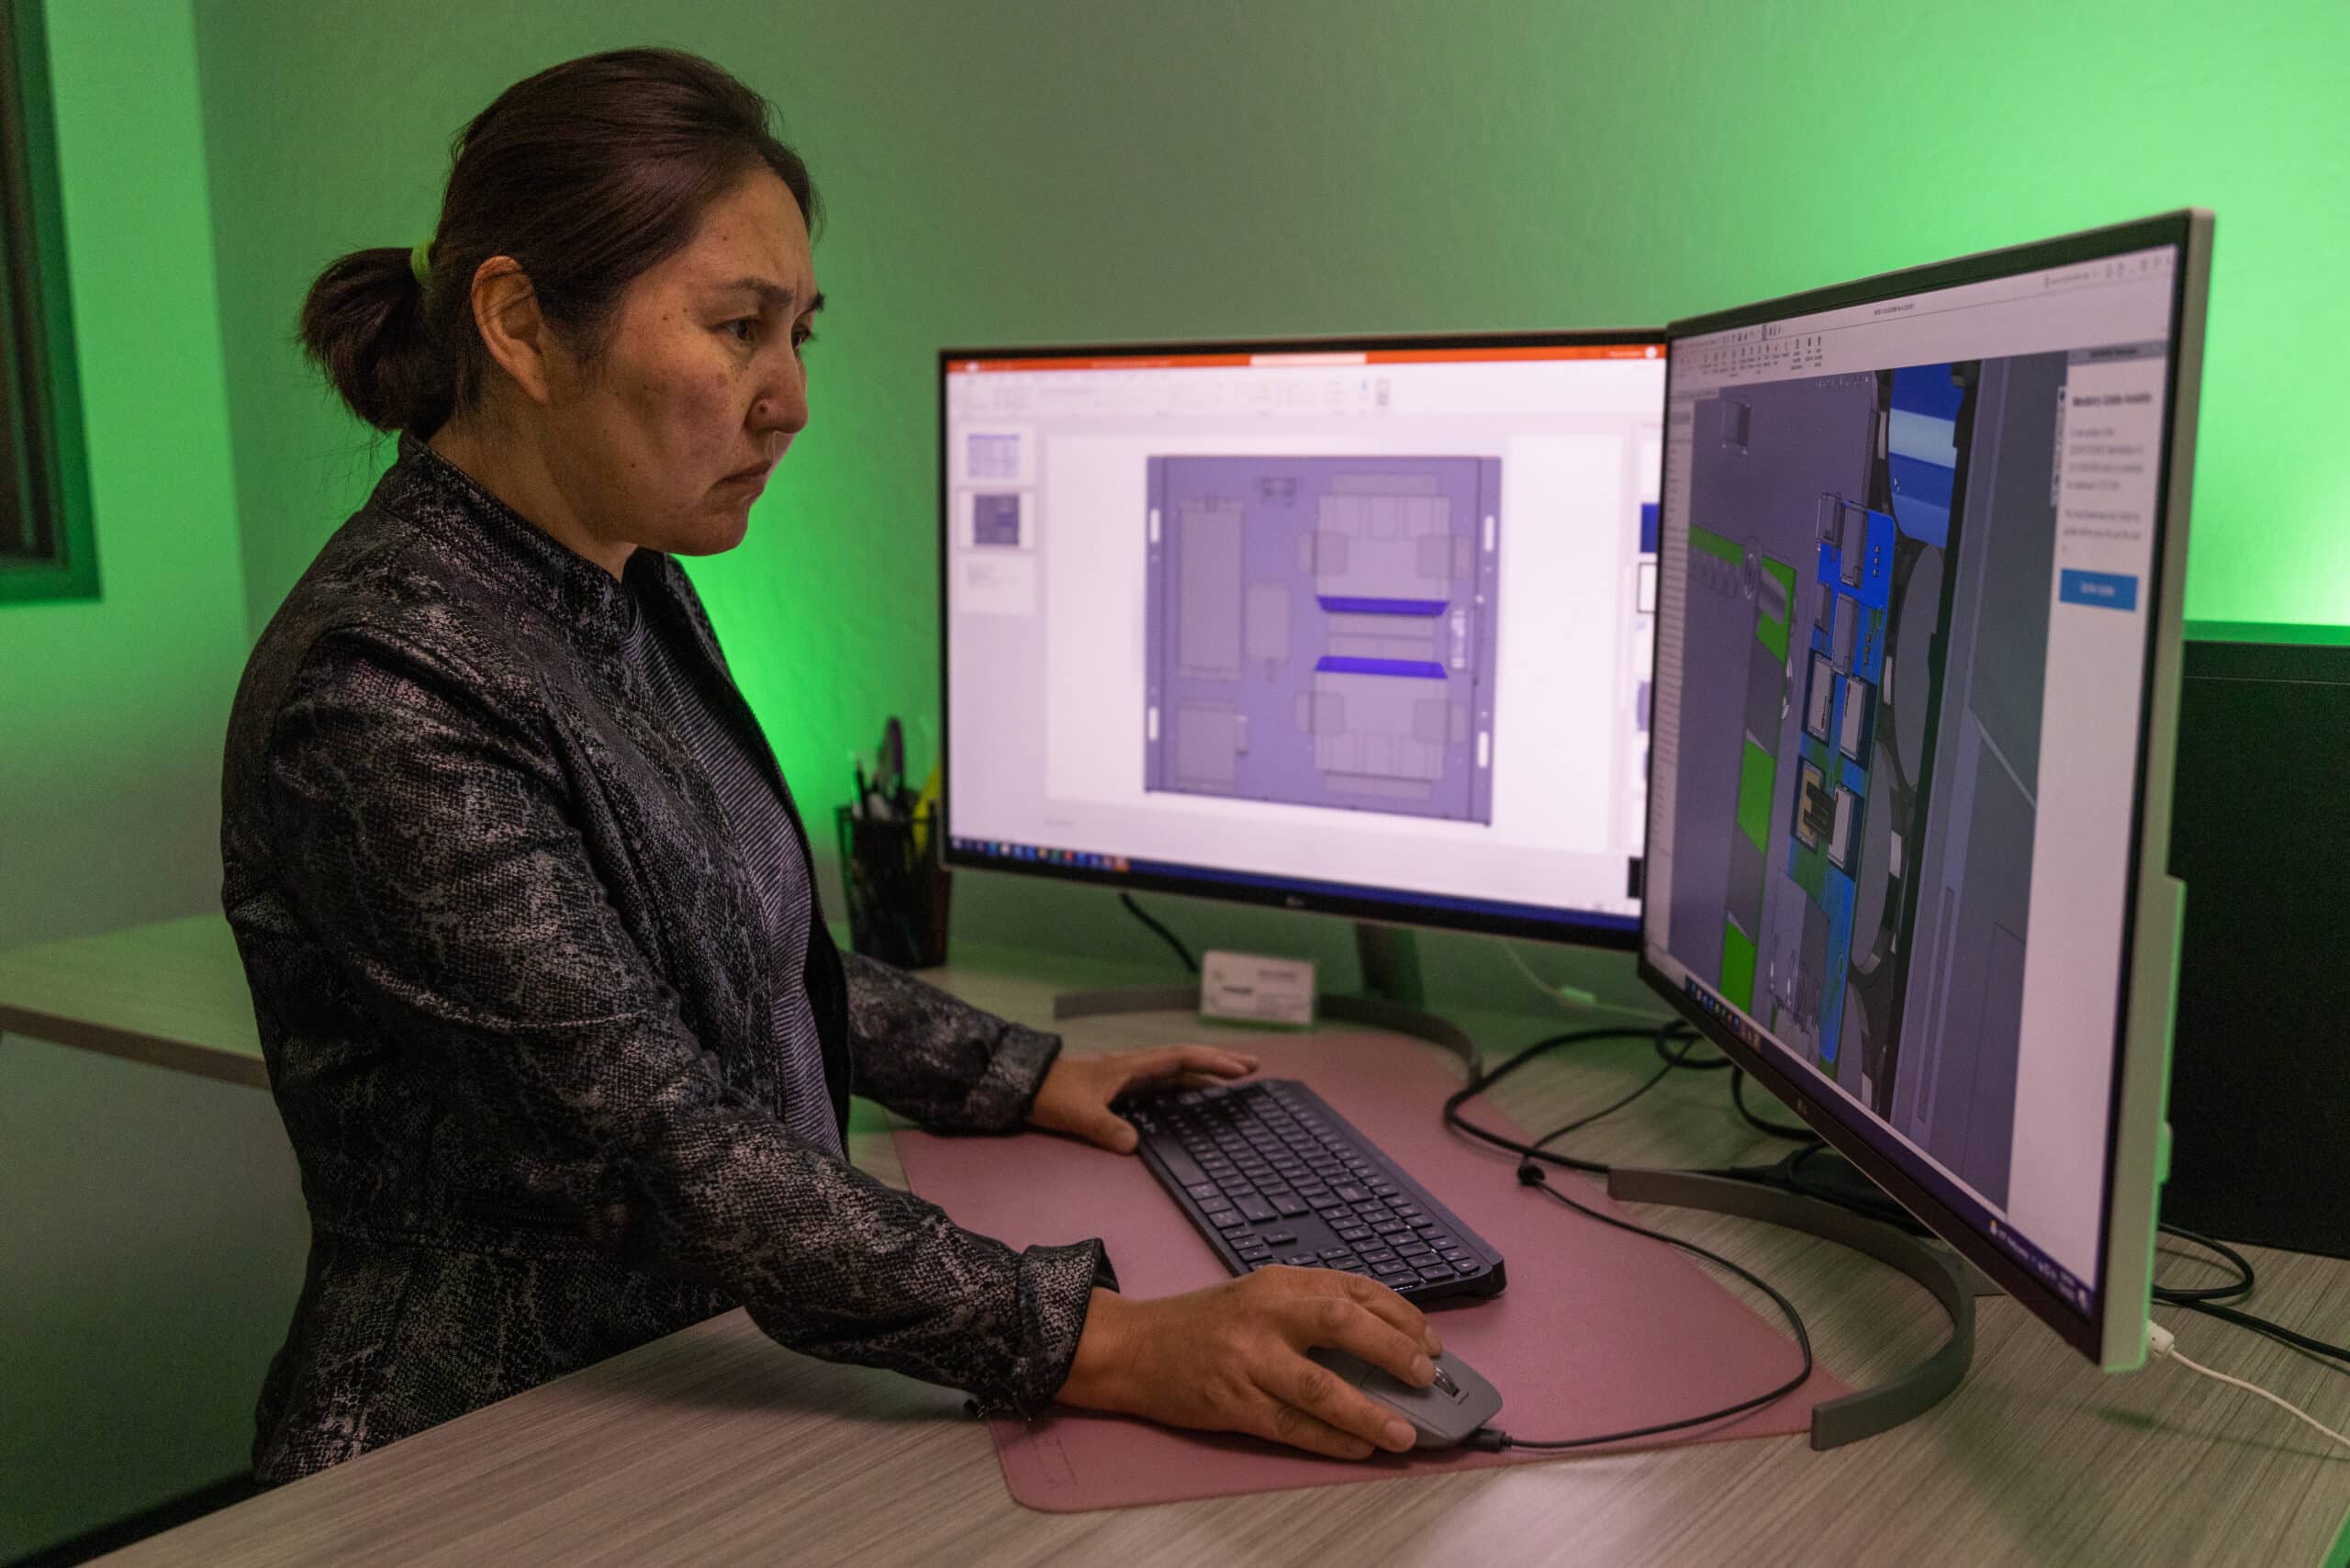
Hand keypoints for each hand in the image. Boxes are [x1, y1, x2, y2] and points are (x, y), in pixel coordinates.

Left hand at [1027, 1044, 1258, 1153]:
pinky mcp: (1119, 1087)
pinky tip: (1193, 1092)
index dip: (1211, 1063)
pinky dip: (1184, 1083)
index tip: (1240, 1070)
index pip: (1179, 1059)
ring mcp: (1127, 1075)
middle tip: (1253, 1066)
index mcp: (1129, 1067)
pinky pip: (1161, 1082)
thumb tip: (1134, 1146)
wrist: (1024, 1085)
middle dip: (1219, 1061)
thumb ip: (1107, 1129)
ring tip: (1234, 1077)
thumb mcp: (1079, 1116)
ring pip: (1174, 1069)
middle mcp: (1133, 1066)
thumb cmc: (1051, 1095)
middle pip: (1184, 1059)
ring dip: (1204, 1070)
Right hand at [1057, 1269, 1444, 1458]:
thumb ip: (1311, 1310)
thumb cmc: (1204, 1322)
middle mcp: (1266, 1314)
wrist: (1134, 1347)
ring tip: (1404, 1432)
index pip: (1353, 1289)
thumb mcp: (1259, 1295)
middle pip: (1341, 1324)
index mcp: (1279, 1282)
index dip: (1400, 1315)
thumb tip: (1384, 1345)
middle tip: (1426, 1376)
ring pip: (1320, 1388)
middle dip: (1393, 1351)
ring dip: (1369, 1412)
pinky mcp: (1233, 1403)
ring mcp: (1248, 1360)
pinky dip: (1332, 1440)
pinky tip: (1361, 1448)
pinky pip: (1292, 1427)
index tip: (1430, 1342)